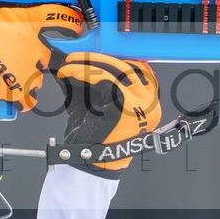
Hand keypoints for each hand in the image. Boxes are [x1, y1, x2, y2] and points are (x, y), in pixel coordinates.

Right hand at [0, 0, 81, 110]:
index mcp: (27, 22)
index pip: (60, 17)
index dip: (70, 20)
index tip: (75, 24)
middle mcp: (33, 47)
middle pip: (45, 51)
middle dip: (32, 52)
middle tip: (10, 52)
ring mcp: (28, 72)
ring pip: (36, 75)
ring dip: (25, 74)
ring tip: (4, 71)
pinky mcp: (18, 93)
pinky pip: (27, 98)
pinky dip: (20, 97)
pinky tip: (8, 91)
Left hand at [56, 53, 160, 175]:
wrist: (91, 164)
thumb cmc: (95, 138)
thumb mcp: (96, 104)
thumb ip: (93, 84)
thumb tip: (78, 62)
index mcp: (148, 101)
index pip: (136, 68)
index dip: (113, 58)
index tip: (94, 55)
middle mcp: (150, 100)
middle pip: (127, 65)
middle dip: (98, 57)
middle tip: (76, 56)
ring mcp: (141, 102)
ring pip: (115, 68)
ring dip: (88, 62)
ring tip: (69, 64)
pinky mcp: (125, 105)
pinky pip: (103, 78)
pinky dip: (83, 72)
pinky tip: (69, 73)